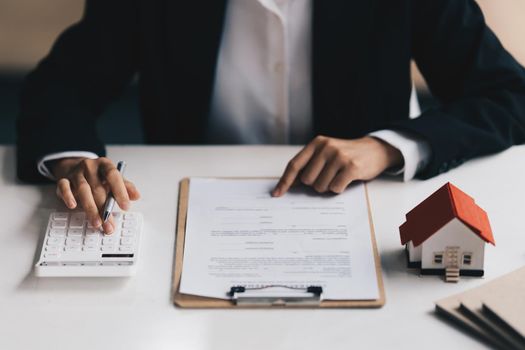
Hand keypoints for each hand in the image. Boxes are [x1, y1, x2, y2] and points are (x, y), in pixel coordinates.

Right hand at [51, 157, 139, 233]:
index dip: (120, 191)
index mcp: (105, 165)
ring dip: (90, 209)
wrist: (75, 166)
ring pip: (83, 190)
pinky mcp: (63, 180)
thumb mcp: (113, 178)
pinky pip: (64, 187)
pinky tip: (73, 206)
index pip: (113, 176)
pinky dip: (68, 196)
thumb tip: (136, 196)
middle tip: (109, 225)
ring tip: (97, 223)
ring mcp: (76, 173)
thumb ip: (126, 186)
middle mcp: (90, 167)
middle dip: (104, 209)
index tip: (126, 207)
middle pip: (98, 188)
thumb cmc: (98, 176)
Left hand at [272, 135, 402, 195]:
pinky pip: (335, 188)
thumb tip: (289, 185)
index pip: (294, 165)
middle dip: (316, 184)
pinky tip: (346, 180)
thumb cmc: (346, 155)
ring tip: (338, 176)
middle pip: (307, 180)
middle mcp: (326, 147)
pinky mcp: (351, 167)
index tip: (277, 194)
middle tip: (328, 177)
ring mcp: (339, 156)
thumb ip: (309, 165)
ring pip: (321, 186)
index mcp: (316, 143)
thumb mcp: (326, 153)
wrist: (375, 150)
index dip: (285, 181)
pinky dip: (339, 189)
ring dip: (328, 187)